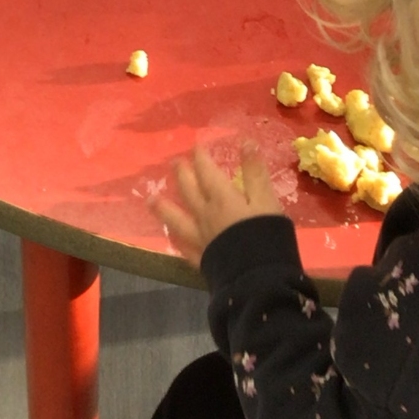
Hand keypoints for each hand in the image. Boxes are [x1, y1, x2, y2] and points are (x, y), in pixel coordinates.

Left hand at [153, 144, 283, 263]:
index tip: (196, 146)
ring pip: (176, 218)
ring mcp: (200, 238)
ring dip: (164, 207)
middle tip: (176, 163)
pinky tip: (172, 237)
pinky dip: (176, 239)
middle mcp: (205, 215)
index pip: (207, 171)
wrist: (257, 277)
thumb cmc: (266, 235)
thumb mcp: (266, 200)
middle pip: (189, 190)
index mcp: (222, 198)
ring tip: (152, 199)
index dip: (201, 157)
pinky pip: (183, 246)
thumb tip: (245, 142)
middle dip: (183, 174)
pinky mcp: (200, 259)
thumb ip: (255, 172)